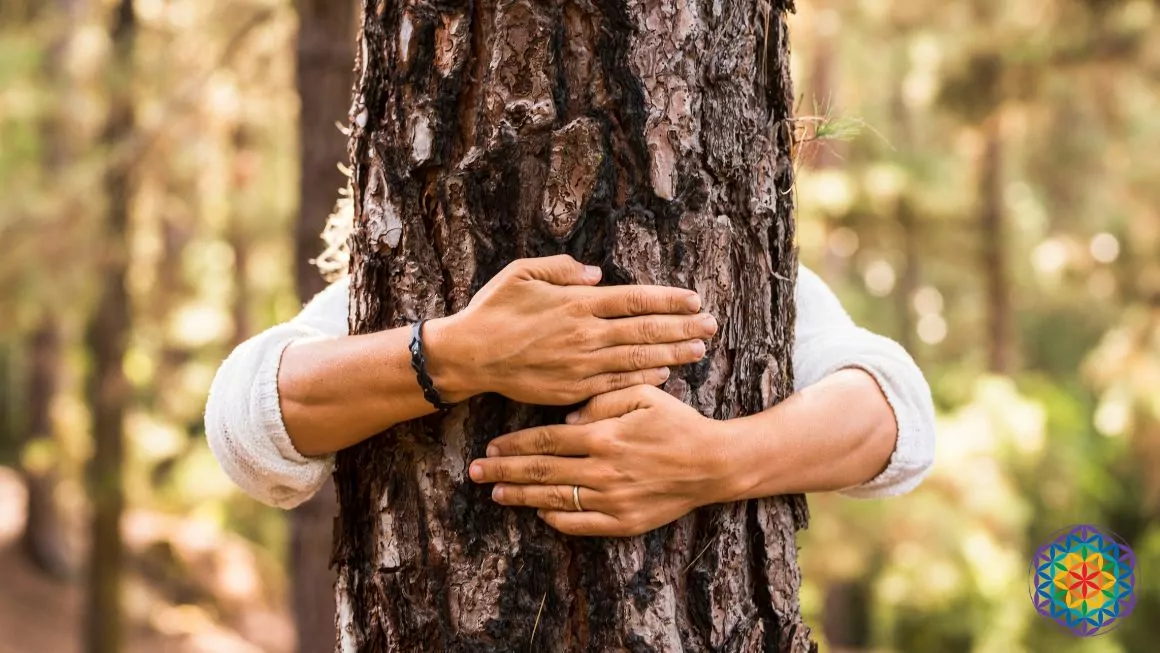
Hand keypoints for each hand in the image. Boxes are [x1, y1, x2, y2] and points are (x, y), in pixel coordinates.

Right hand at [427, 256, 716, 404]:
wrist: (469, 355)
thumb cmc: (494, 310)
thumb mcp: (523, 273)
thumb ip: (562, 268)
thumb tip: (597, 274)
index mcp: (578, 303)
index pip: (636, 299)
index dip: (669, 299)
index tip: (694, 299)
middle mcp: (586, 334)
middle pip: (646, 330)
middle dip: (683, 327)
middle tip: (712, 326)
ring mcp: (582, 364)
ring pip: (638, 359)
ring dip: (672, 354)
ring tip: (699, 349)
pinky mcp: (573, 389)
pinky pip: (617, 384)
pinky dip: (643, 379)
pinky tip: (665, 376)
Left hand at [468, 385, 732, 536]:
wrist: (713, 464)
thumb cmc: (677, 423)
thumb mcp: (642, 395)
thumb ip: (602, 400)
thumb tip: (568, 417)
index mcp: (603, 436)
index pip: (546, 441)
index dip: (514, 445)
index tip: (490, 446)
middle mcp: (602, 471)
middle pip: (541, 472)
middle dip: (503, 471)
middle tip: (474, 471)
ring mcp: (612, 500)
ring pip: (554, 500)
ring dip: (521, 497)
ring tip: (495, 493)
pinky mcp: (624, 523)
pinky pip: (580, 524)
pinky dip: (556, 519)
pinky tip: (539, 512)